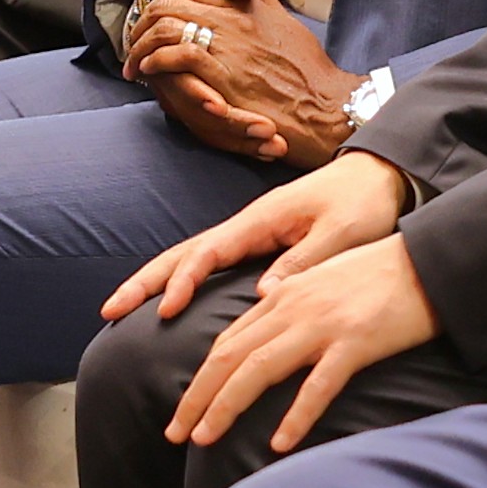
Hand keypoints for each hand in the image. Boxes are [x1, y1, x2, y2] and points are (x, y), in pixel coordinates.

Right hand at [104, 152, 411, 324]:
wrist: (378, 177)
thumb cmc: (363, 202)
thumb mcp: (341, 232)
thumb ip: (303, 260)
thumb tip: (264, 294)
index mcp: (260, 220)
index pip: (209, 252)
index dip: (184, 282)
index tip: (165, 311)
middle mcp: (246, 225)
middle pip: (183, 253)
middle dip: (144, 281)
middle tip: (107, 311)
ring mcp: (248, 233)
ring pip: (189, 257)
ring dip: (154, 281)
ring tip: (119, 310)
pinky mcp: (257, 243)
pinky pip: (208, 263)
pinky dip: (181, 280)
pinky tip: (167, 303)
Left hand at [127, 0, 362, 165]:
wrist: (325, 105)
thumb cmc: (306, 67)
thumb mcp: (279, 17)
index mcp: (245, 2)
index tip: (155, 20)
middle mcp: (233, 17)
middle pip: (171, 0)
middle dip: (144, 20)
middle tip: (136, 42)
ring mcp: (227, 44)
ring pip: (167, 24)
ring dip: (143, 43)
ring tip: (136, 62)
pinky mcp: (223, 74)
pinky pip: (177, 55)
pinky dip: (156, 61)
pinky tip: (150, 72)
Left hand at [170, 230, 446, 455]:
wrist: (431, 261)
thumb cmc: (383, 274)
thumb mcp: (325, 281)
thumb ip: (292, 301)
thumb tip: (264, 324)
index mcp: (284, 294)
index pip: (228, 341)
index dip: (200, 378)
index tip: (185, 410)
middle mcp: (293, 307)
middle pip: (229, 356)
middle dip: (196, 398)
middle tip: (175, 434)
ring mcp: (323, 325)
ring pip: (257, 369)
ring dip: (225, 407)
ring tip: (203, 439)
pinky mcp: (355, 342)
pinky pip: (317, 385)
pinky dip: (295, 416)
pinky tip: (278, 444)